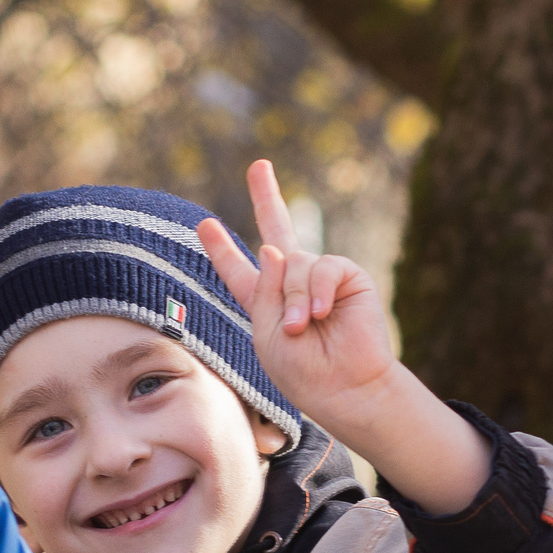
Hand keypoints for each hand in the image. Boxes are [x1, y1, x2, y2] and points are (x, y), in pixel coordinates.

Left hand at [197, 161, 489, 513]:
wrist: (343, 386)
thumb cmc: (302, 370)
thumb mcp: (267, 332)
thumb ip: (263, 289)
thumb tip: (274, 247)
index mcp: (265, 302)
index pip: (239, 270)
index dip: (222, 249)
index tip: (205, 224)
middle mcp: (292, 283)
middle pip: (278, 230)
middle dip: (267, 197)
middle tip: (259, 166)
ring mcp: (319, 278)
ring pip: (294, 265)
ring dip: (294, 301)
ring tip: (302, 329)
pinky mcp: (347, 277)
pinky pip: (323, 268)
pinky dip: (316, 293)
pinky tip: (320, 316)